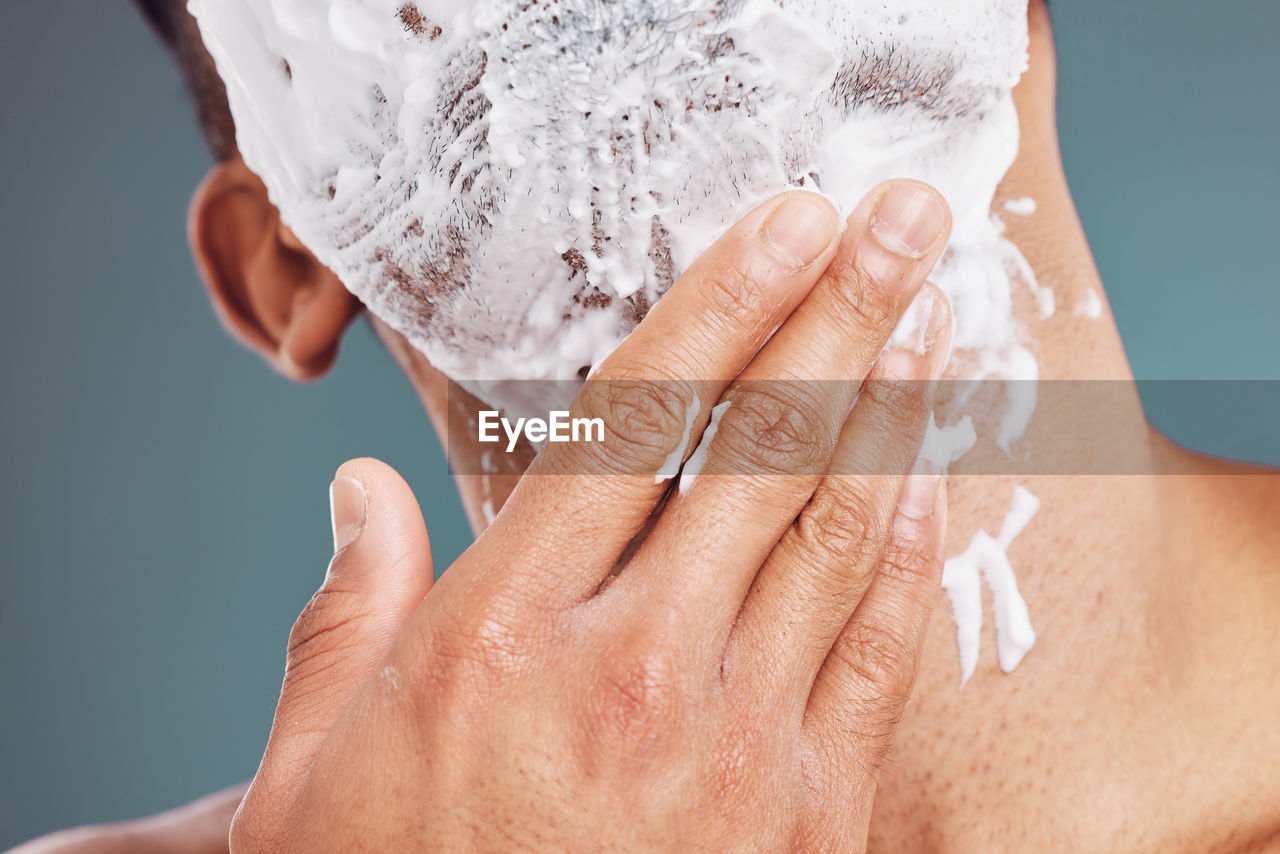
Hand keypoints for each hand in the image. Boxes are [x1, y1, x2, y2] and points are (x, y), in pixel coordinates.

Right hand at [231, 181, 953, 851]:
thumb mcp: (314, 768)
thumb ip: (343, 610)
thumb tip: (361, 493)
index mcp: (502, 635)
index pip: (636, 425)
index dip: (722, 305)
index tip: (788, 222)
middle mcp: (633, 669)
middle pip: (763, 451)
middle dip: (844, 314)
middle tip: (904, 221)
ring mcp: (736, 746)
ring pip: (837, 534)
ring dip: (896, 411)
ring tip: (937, 319)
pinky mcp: (808, 820)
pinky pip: (875, 655)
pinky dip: (908, 555)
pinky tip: (930, 477)